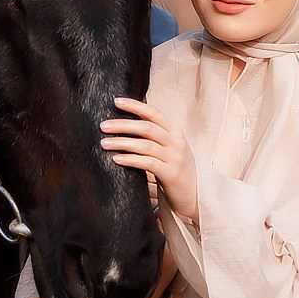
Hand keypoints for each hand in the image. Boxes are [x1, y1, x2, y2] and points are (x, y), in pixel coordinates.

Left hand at [100, 98, 198, 224]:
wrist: (195, 195)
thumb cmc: (176, 171)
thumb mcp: (169, 149)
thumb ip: (154, 136)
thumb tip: (127, 122)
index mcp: (175, 132)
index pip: (153, 113)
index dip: (135, 105)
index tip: (116, 101)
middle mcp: (176, 142)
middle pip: (146, 127)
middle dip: (122, 124)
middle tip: (103, 126)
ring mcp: (175, 157)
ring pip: (144, 145)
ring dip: (122, 142)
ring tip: (104, 143)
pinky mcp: (171, 174)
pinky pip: (147, 163)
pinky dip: (130, 159)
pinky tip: (116, 159)